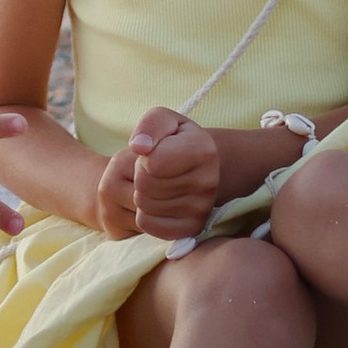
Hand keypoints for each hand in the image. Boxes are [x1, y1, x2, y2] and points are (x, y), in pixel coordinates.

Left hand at [98, 108, 217, 242]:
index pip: (152, 164)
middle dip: (140, 175)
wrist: (198, 165)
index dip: (143, 156)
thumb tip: (139, 146)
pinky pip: (148, 225)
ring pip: (144, 207)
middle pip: (145, 186)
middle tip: (153, 168)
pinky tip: (156, 201)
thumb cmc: (175, 139)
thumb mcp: (163, 120)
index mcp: (203, 150)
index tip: (153, 151)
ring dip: (141, 193)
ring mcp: (202, 209)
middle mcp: (208, 182)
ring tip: (156, 182)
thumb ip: (149, 126)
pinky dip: (144, 213)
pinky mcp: (192, 228)